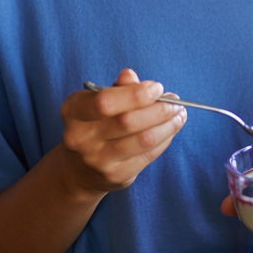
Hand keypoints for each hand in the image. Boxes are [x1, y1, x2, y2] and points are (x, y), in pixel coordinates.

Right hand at [59, 68, 185, 196]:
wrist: (79, 170)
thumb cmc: (96, 125)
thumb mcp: (98, 101)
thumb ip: (117, 88)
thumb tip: (130, 76)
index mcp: (73, 110)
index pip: (104, 101)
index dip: (135, 94)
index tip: (157, 88)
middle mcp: (80, 137)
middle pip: (128, 121)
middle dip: (159, 109)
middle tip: (175, 102)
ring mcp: (97, 160)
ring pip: (143, 139)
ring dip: (168, 124)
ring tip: (179, 114)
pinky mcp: (115, 176)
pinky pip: (148, 155)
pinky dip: (165, 139)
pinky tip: (171, 129)